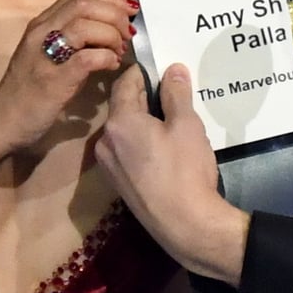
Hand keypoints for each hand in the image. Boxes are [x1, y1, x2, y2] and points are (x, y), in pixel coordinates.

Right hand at [0, 0, 135, 151]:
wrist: (3, 120)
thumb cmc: (29, 90)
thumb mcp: (51, 55)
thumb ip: (75, 39)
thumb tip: (111, 30)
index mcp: (43, 23)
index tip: (129, 10)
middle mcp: (41, 31)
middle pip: (85, 4)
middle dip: (115, 14)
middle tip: (128, 33)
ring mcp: (45, 54)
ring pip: (86, 25)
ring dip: (112, 35)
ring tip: (119, 51)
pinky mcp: (54, 79)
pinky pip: (87, 58)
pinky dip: (106, 58)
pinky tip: (111, 66)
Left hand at [96, 63, 248, 283]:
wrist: (183, 224)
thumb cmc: (185, 169)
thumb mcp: (186, 125)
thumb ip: (176, 94)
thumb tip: (172, 70)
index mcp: (119, 122)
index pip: (124, 83)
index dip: (143, 72)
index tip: (162, 68)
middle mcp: (105, 141)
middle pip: (122, 107)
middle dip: (145, 97)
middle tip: (172, 93)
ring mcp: (108, 165)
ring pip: (124, 130)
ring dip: (143, 121)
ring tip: (171, 121)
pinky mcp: (118, 183)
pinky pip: (126, 151)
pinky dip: (140, 142)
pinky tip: (163, 148)